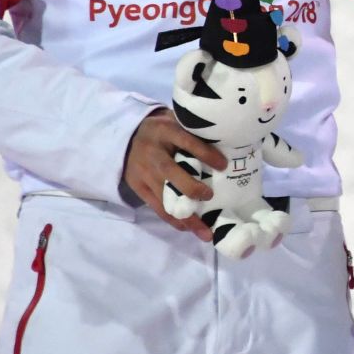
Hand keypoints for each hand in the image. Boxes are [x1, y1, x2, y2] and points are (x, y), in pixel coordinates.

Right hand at [124, 109, 227, 242]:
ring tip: (204, 232)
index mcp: (165, 131)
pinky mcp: (138, 186)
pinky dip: (172, 218)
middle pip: (170, 171)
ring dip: (185, 215)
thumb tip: (227, 142)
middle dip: (190, 187)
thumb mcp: (175, 122)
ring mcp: (143, 171)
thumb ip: (194, 132)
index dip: (205, 153)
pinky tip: (186, 228)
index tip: (223, 165)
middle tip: (209, 197)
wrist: (127, 138)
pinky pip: (155, 205)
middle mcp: (153, 152)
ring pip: (163, 195)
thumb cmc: (162, 131)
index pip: (186, 141)